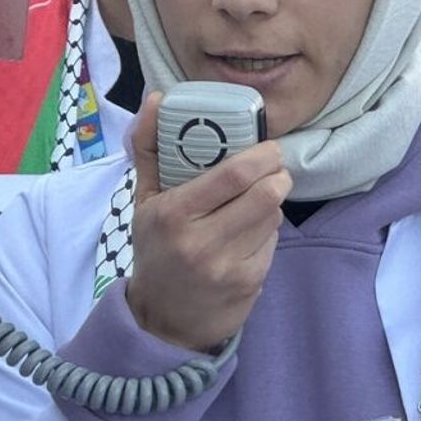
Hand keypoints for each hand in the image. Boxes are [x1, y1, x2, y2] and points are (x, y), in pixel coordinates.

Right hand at [125, 92, 291, 351]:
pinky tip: (247, 235)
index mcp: (173, 214)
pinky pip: (272, 241)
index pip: (234, 174)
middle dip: (277, 173)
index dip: (262, 154)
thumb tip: (156, 98)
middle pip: (266, 192)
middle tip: (273, 168)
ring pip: (273, 214)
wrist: (161, 322)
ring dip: (271, 202)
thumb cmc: (156, 250)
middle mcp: (201, 242)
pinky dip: (267, 231)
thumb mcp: (143, 201)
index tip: (267, 147)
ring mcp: (227, 266)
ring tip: (253, 202)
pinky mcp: (248, 284)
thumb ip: (149, 148)